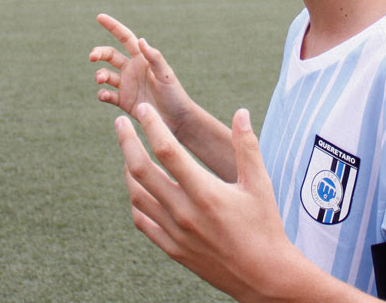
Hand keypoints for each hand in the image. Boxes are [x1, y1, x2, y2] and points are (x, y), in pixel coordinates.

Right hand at [90, 14, 194, 135]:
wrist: (176, 120)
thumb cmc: (175, 95)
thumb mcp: (166, 75)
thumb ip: (154, 57)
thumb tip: (141, 40)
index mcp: (142, 59)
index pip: (125, 38)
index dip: (113, 27)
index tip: (99, 17)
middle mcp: (132, 69)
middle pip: (110, 55)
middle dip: (99, 53)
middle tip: (92, 57)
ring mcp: (126, 85)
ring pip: (105, 74)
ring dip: (100, 75)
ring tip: (101, 80)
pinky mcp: (123, 101)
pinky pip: (107, 95)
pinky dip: (102, 94)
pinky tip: (104, 95)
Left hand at [116, 104, 323, 301]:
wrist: (263, 275)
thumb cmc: (265, 226)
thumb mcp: (260, 184)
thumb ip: (247, 147)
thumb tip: (241, 113)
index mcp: (206, 193)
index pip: (168, 151)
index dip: (152, 126)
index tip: (144, 110)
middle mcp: (184, 212)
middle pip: (141, 170)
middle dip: (126, 141)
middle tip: (120, 122)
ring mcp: (175, 233)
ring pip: (137, 195)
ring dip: (128, 169)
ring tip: (128, 151)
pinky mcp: (172, 248)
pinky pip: (143, 220)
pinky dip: (136, 199)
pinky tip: (139, 187)